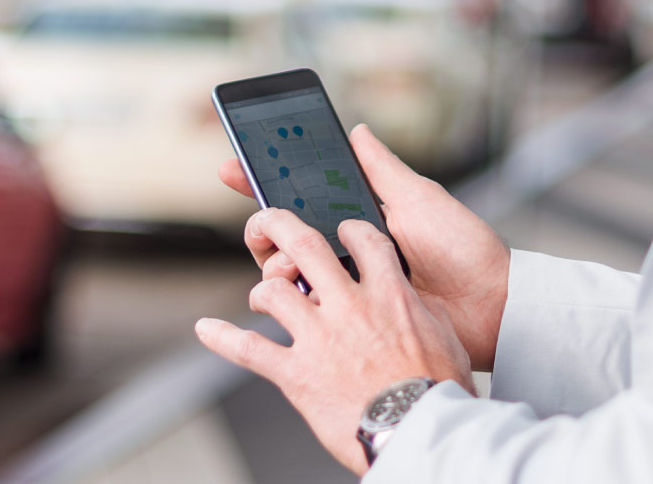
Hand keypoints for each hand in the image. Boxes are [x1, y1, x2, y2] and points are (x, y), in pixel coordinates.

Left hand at [195, 213, 473, 473]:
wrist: (418, 431)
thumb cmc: (437, 393)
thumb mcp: (445, 339)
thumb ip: (424, 313)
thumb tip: (416, 304)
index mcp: (390, 295)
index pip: (366, 240)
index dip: (350, 228)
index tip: (343, 228)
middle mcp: (349, 307)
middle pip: (306, 246)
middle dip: (280, 225)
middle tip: (268, 221)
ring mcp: (319, 338)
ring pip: (274, 291)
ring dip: (262, 289)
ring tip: (260, 294)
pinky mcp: (296, 373)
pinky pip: (250, 349)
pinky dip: (223, 339)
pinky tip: (207, 330)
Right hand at [219, 124, 509, 370]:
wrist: (488, 307)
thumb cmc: (463, 248)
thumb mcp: (419, 199)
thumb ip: (381, 169)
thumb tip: (355, 129)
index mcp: (363, 217)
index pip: (305, 193)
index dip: (266, 179)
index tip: (233, 166)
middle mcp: (350, 250)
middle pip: (287, 234)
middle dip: (263, 226)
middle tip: (262, 226)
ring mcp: (348, 285)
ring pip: (288, 270)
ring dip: (276, 261)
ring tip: (288, 264)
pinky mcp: (351, 319)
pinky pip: (308, 307)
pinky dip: (293, 296)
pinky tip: (297, 290)